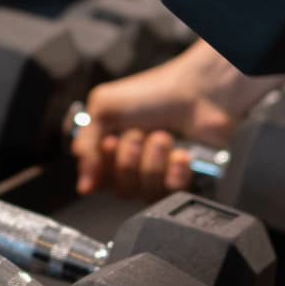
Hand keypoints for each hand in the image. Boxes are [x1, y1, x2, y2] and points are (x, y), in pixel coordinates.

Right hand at [72, 41, 283, 198]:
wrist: (200, 93)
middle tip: (140, 133)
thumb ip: (86, 145)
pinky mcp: (181, 181)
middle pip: (120, 189)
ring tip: (164, 137)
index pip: (96, 179)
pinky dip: (175, 172)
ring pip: (145, 192)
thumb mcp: (104, 108)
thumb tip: (84, 184)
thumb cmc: (154, 92)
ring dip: (154, 161)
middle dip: (130, 158)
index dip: (103, 166)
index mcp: (109, 147)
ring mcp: (157, 173)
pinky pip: (170, 193)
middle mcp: (131, 163)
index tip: (109, 143)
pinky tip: (180, 155)